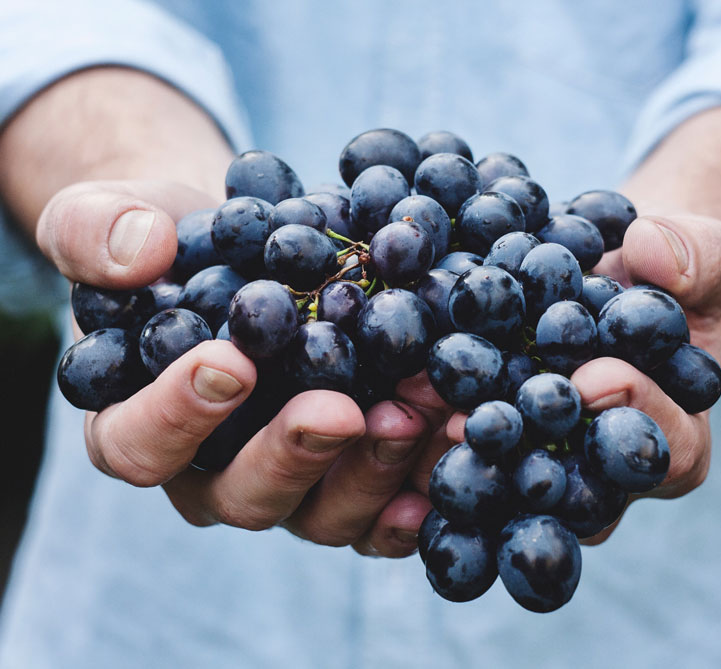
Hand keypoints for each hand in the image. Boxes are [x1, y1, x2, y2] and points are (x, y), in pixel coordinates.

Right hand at [39, 179, 437, 556]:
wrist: (245, 250)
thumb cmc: (170, 242)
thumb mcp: (110, 216)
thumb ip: (96, 231)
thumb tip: (139, 252)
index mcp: (139, 425)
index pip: (139, 445)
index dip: (176, 416)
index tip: (230, 362)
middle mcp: (213, 472)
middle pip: (243, 495)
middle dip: (294, 454)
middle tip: (341, 410)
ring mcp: (290, 482)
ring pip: (324, 512)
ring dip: (374, 470)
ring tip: (419, 413)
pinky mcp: (349, 475)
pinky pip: (383, 509)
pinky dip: (420, 488)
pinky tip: (456, 450)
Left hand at [443, 211, 720, 542]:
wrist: (612, 274)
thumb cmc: (666, 274)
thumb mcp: (702, 255)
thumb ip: (698, 257)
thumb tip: (652, 252)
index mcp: (674, 437)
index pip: (667, 449)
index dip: (636, 415)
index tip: (596, 376)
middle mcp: (603, 469)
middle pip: (573, 485)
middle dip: (527, 451)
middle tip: (480, 422)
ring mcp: (544, 459)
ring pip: (508, 476)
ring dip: (462, 449)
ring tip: (420, 414)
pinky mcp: (494, 437)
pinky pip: (464, 444)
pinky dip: (427, 423)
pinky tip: (393, 398)